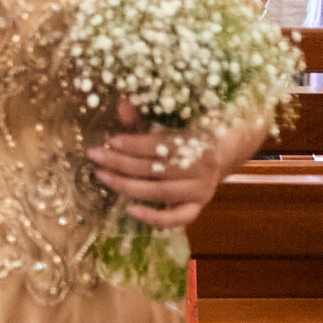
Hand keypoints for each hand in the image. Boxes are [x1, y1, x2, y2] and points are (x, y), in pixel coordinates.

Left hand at [89, 98, 261, 226]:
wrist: (227, 146)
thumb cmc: (193, 129)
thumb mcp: (176, 116)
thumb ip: (147, 113)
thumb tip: (122, 105)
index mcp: (201, 141)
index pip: (163, 146)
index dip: (135, 144)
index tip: (111, 140)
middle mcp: (204, 168)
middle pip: (157, 169)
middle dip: (121, 163)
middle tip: (95, 156)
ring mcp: (202, 190)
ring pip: (161, 192)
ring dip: (127, 186)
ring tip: (101, 176)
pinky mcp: (199, 206)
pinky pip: (177, 218)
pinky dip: (154, 218)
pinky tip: (131, 210)